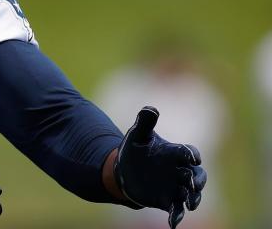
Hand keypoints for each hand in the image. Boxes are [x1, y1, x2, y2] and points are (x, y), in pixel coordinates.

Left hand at [114, 106, 206, 227]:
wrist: (126, 170)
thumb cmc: (136, 149)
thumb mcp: (137, 134)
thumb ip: (145, 122)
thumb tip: (150, 109)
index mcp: (174, 153)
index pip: (189, 153)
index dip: (191, 155)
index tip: (191, 158)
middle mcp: (180, 171)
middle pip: (198, 176)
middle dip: (198, 181)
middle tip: (193, 184)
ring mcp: (176, 187)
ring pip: (192, 195)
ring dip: (194, 199)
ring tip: (191, 204)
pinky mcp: (168, 200)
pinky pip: (177, 210)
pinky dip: (177, 216)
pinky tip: (173, 223)